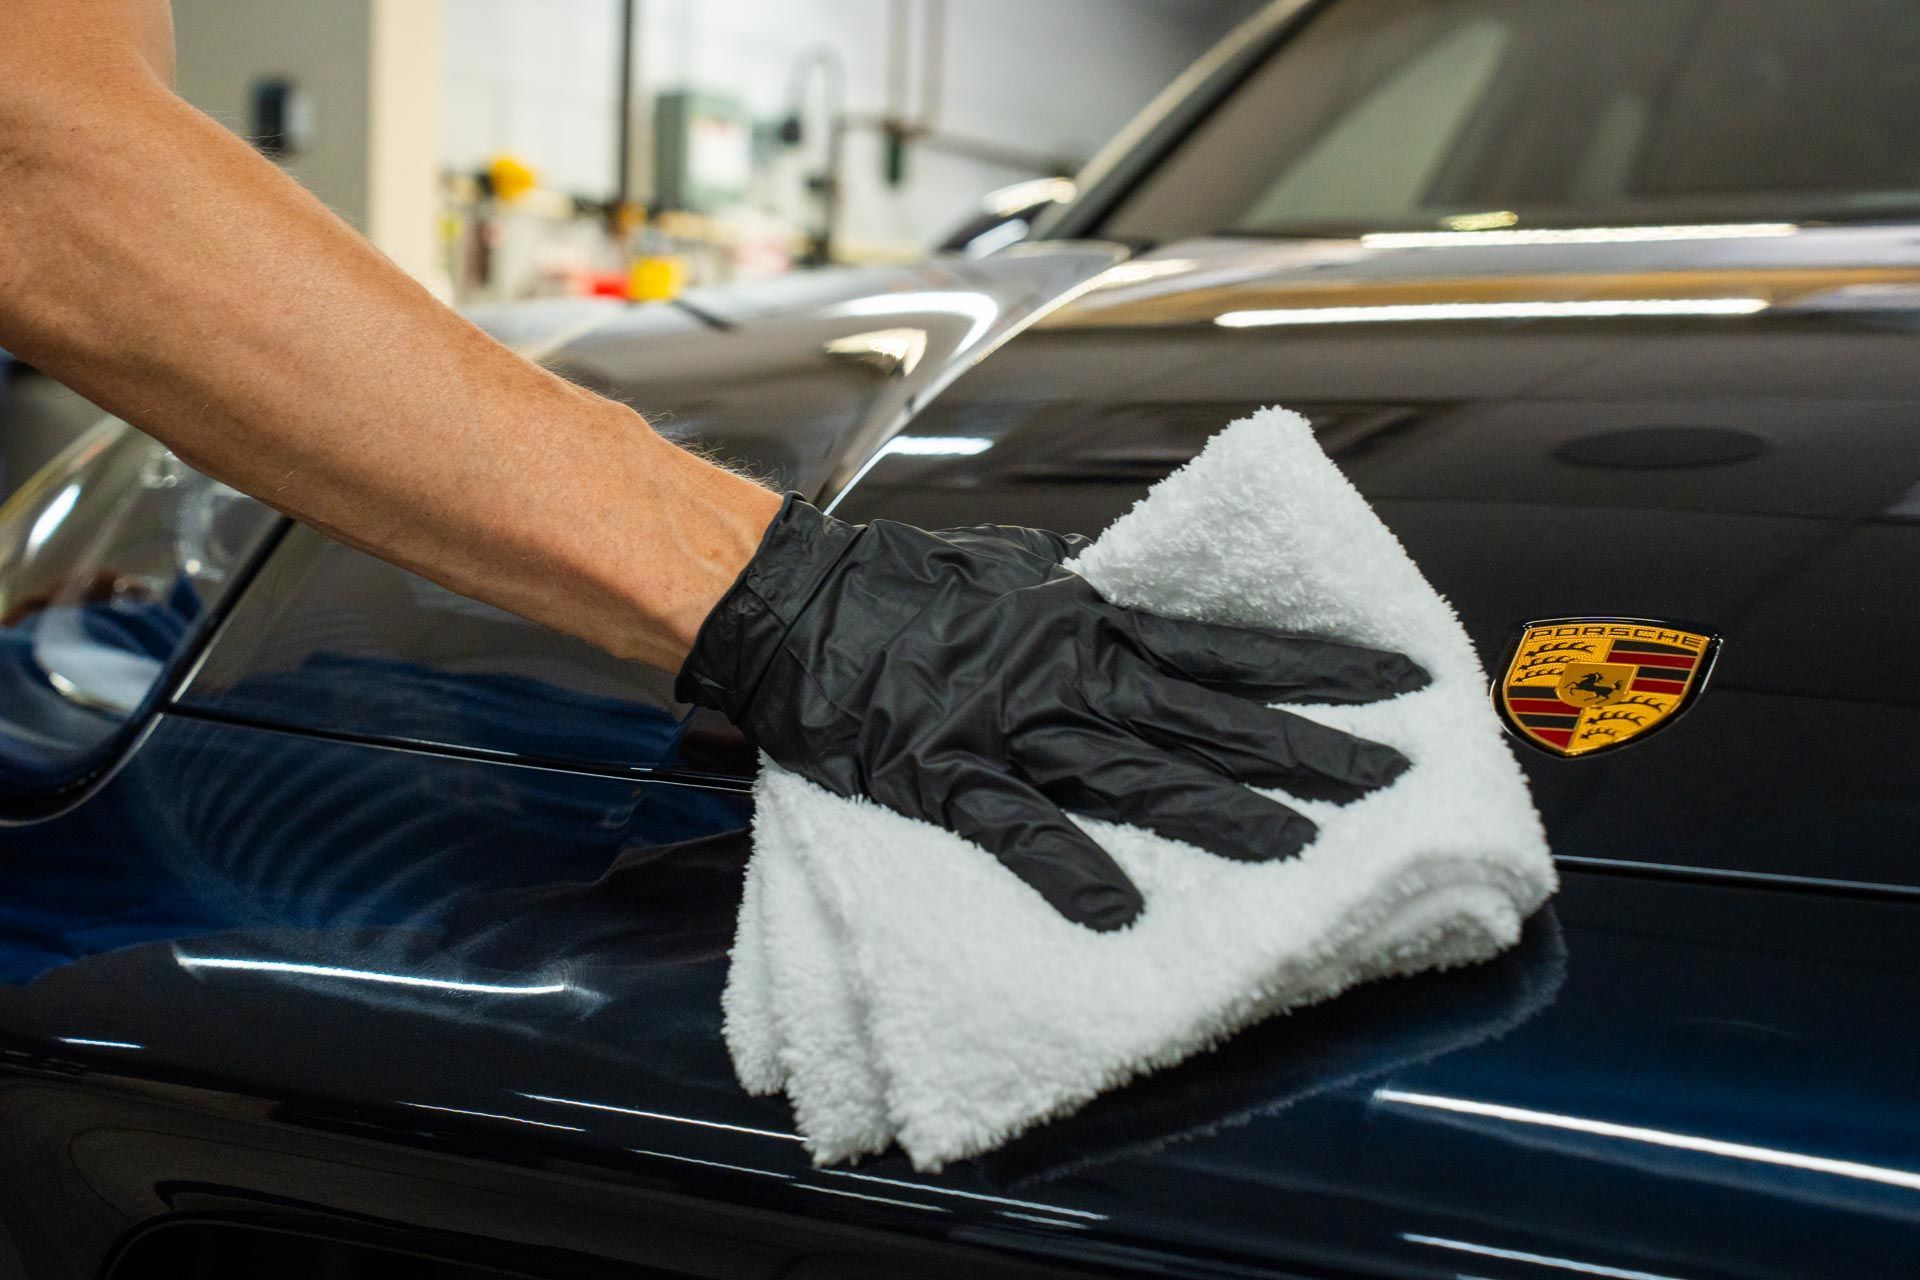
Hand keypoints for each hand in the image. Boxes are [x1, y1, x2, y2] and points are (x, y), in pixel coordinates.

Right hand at [676, 497, 1427, 929]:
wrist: (801, 604)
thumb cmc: (907, 584)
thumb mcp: (1011, 570)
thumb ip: (1077, 588)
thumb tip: (1119, 586)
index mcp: (1092, 625)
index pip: (1230, 649)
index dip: (1317, 667)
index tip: (1399, 683)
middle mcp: (1070, 674)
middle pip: (1209, 716)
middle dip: (1304, 748)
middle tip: (1391, 777)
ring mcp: (1010, 726)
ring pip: (1135, 772)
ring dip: (1219, 811)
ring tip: (1300, 849)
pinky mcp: (947, 774)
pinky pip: (1016, 828)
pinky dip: (1067, 867)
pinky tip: (1119, 912)